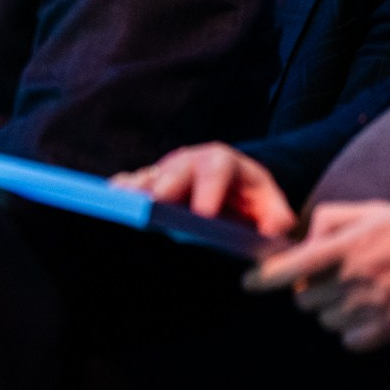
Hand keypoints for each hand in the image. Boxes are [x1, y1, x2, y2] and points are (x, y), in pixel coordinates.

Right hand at [114, 143, 297, 237]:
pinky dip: (122, 189)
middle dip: (166, 185)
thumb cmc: (251, 201)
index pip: (218, 169)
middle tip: (156, 203)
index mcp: (224, 162)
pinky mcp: (149, 183)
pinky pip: (132, 182)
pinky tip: (111, 198)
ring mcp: (167, 170)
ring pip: (151, 175)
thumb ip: (277, 217)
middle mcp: (191, 161)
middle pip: (177, 169)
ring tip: (124, 199)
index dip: (211, 189)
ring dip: (138, 187)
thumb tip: (276, 228)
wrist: (235, 192)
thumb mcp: (271, 206)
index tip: (205, 214)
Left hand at [246, 201, 389, 350]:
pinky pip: (349, 340)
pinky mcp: (389, 330)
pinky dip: (353, 331)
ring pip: (325, 321)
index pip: (290, 267)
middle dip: (309, 291)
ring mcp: (372, 307)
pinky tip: (370, 313)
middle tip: (331, 280)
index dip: (263, 277)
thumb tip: (301, 240)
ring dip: (332, 311)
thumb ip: (330, 220)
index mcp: (347, 247)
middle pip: (303, 300)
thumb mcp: (372, 211)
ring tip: (357, 294)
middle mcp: (355, 279)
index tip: (249, 283)